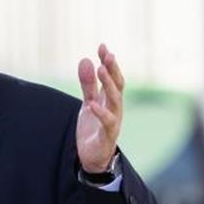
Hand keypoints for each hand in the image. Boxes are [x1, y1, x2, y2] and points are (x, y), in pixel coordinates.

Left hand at [76, 43, 123, 172]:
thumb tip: (85, 60)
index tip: (102, 46)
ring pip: (115, 100)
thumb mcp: (88, 102)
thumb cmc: (93, 128)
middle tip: (107, 55)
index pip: (112, 77)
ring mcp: (113, 121)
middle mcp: (115, 108)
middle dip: (113, 69)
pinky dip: (100, 112)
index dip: (108, 62)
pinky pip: (107, 122)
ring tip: (100, 70)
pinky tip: (91, 104)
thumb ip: (87, 84)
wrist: (93, 157)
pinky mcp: (108, 136)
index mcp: (110, 99)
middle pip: (117, 85)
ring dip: (109, 85)